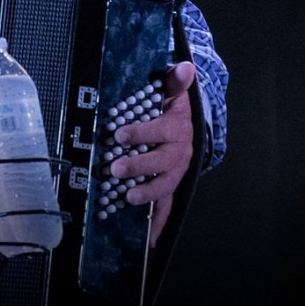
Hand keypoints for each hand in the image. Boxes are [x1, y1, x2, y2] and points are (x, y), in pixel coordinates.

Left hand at [110, 61, 194, 245]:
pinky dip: (158, 223)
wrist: (188, 124)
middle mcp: (180, 153)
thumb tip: (186, 65)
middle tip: (116, 168)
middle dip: (139, 166)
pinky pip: (167, 207)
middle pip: (161, 162)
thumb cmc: (171, 107)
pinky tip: (148, 239)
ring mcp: (176, 172)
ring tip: (127, 197)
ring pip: (165, 186)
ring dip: (147, 194)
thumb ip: (175, 80)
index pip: (159, 130)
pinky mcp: (170, 185)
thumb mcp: (172, 90)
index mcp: (177, 128)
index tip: (119, 134)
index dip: (140, 132)